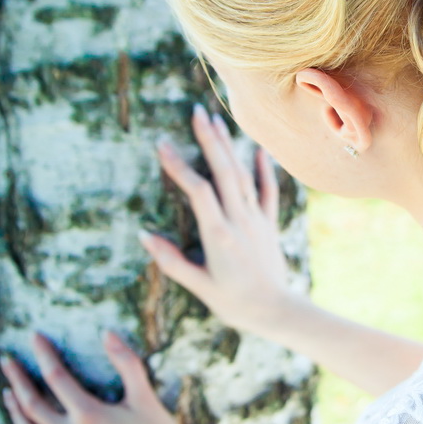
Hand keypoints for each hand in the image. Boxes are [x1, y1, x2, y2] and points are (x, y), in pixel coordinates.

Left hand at [2, 331, 193, 423]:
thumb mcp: (145, 397)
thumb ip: (126, 363)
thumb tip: (107, 333)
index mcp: (87, 414)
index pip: (55, 376)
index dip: (43, 354)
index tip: (34, 337)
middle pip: (32, 405)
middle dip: (17, 380)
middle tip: (6, 362)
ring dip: (15, 412)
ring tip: (8, 395)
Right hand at [141, 106, 290, 337]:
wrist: (277, 311)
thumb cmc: (235, 303)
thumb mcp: (199, 286)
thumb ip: (172, 261)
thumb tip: (145, 236)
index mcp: (219, 235)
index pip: (198, 191)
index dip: (179, 166)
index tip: (162, 145)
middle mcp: (239, 220)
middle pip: (223, 172)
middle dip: (209, 140)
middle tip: (196, 112)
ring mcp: (256, 220)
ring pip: (242, 176)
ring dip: (229, 147)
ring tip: (215, 121)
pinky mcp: (269, 224)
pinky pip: (267, 191)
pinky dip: (263, 169)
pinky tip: (256, 149)